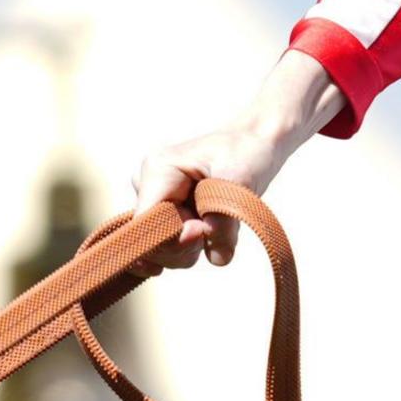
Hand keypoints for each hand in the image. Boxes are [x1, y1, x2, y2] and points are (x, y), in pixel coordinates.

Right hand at [131, 49, 343, 261]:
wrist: (255, 142)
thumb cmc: (247, 152)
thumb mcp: (240, 184)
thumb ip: (224, 225)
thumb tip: (217, 258)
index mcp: (158, 170)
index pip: (144, 225)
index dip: (169, 241)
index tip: (201, 232)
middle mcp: (148, 185)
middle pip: (149, 242)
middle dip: (183, 248)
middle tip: (216, 229)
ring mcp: (155, 199)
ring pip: (160, 248)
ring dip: (191, 249)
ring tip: (217, 224)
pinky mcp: (167, 211)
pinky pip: (170, 245)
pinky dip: (192, 247)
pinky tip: (208, 234)